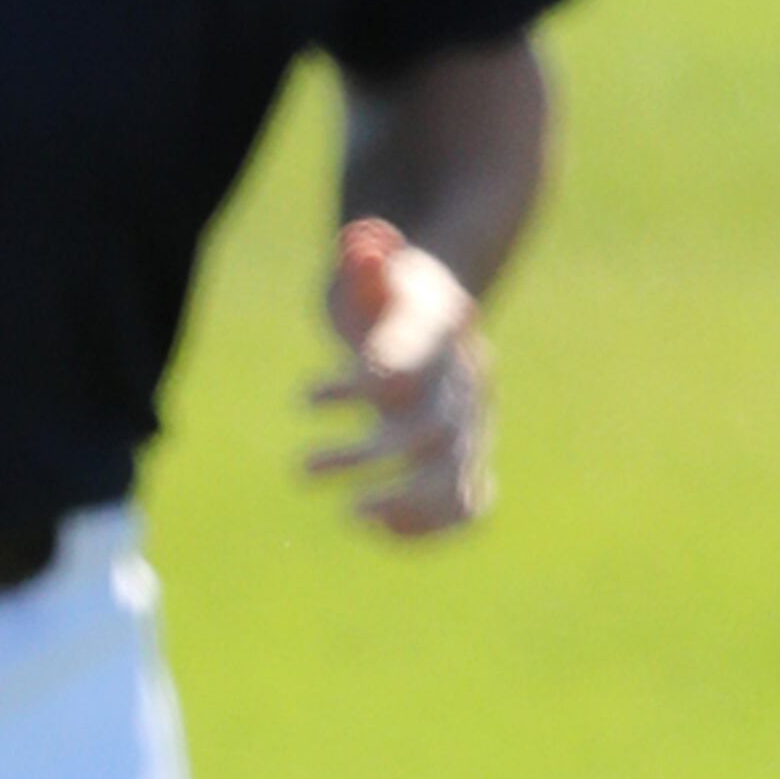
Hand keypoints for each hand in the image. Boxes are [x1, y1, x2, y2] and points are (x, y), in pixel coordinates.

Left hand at [306, 217, 492, 534]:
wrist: (436, 320)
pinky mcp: (475, 460)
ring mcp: (477, 424)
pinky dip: (431, 524)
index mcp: (445, 324)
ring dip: (400, 503)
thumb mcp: (372, 269)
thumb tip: (363, 248)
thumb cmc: (389, 293)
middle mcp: (469, 379)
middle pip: (430, 430)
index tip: (313, 397)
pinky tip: (382, 530)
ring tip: (349, 517)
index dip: (374, 379)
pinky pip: (467, 505)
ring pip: (449, 476)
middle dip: (367, 456)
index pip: (417, 354)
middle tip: (302, 471)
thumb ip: (366, 259)